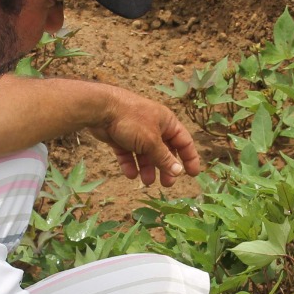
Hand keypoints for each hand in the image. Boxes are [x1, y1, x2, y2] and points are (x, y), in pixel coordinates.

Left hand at [87, 87, 201, 186]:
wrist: (101, 109)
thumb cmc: (132, 120)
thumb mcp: (151, 142)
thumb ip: (164, 158)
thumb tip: (178, 172)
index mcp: (167, 123)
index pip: (184, 142)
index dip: (189, 158)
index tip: (192, 174)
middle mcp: (153, 127)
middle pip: (164, 151)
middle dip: (166, 167)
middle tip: (167, 184)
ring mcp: (136, 132)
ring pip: (145, 154)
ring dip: (147, 168)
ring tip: (146, 181)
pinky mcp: (120, 137)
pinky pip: (128, 154)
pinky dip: (130, 164)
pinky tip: (131, 175)